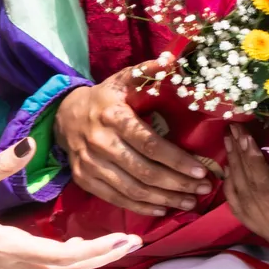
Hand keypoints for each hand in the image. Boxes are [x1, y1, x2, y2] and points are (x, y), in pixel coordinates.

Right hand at [0, 140, 141, 268]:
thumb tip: (30, 142)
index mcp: (4, 246)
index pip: (61, 255)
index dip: (96, 249)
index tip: (123, 240)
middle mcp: (9, 265)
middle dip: (102, 256)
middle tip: (133, 243)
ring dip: (86, 261)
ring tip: (113, 246)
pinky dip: (65, 263)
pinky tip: (75, 249)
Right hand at [57, 58, 213, 215]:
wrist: (65, 116)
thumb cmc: (105, 98)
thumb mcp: (124, 79)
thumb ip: (147, 71)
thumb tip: (172, 60)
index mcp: (113, 116)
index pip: (149, 143)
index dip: (177, 159)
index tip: (201, 170)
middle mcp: (99, 142)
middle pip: (144, 170)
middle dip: (177, 183)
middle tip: (203, 189)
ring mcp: (90, 164)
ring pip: (132, 189)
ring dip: (164, 198)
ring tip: (190, 202)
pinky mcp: (85, 180)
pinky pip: (116, 198)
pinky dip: (141, 207)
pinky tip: (163, 208)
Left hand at [222, 125, 268, 251]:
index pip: (268, 191)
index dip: (254, 161)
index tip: (245, 136)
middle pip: (252, 192)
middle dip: (240, 157)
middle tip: (234, 130)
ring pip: (243, 199)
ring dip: (234, 166)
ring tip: (229, 139)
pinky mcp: (262, 233)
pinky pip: (238, 208)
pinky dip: (231, 186)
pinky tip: (229, 165)